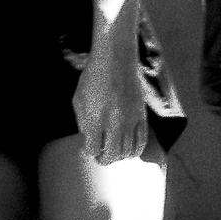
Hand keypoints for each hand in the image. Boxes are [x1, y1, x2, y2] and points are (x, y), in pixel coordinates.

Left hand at [73, 44, 148, 163]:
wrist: (116, 59)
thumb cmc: (93, 78)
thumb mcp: (79, 99)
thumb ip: (82, 123)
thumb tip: (89, 142)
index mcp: (95, 118)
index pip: (93, 150)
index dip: (90, 151)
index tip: (89, 147)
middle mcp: (114, 122)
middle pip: (111, 156)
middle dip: (103, 160)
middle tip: (100, 156)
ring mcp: (130, 120)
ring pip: (127, 152)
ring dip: (118, 156)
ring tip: (113, 151)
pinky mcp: (141, 116)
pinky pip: (141, 143)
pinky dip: (135, 151)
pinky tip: (128, 150)